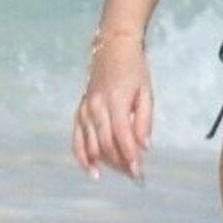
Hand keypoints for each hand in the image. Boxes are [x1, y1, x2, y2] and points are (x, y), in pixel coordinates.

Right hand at [72, 41, 151, 183]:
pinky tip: (92, 170)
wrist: (113, 46)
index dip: (130, 157)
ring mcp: (84, 109)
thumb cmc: (134, 69)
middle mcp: (96, 107)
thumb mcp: (146, 92)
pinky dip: (82, 156)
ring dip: (106, 163)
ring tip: (121, 173)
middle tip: (134, 176)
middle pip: (106, 144)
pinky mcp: (79, 111)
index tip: (139, 173)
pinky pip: (77, 138)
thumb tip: (144, 147)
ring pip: (91, 145)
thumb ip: (144, 121)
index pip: (121, 137)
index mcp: (115, 101)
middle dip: (120, 164)